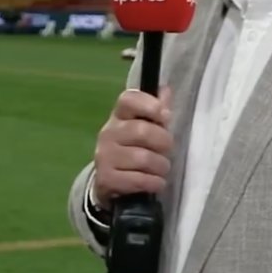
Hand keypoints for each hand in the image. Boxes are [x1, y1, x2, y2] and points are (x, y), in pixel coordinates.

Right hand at [92, 86, 173, 210]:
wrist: (111, 181)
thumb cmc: (134, 148)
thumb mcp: (145, 128)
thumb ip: (156, 110)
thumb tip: (165, 90)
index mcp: (118, 116)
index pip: (128, 100)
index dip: (149, 105)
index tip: (165, 116)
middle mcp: (107, 133)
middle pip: (142, 130)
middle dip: (164, 142)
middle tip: (167, 151)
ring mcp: (104, 156)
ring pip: (143, 158)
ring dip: (161, 166)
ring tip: (161, 169)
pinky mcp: (106, 179)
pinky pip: (138, 180)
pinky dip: (154, 183)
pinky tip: (155, 182)